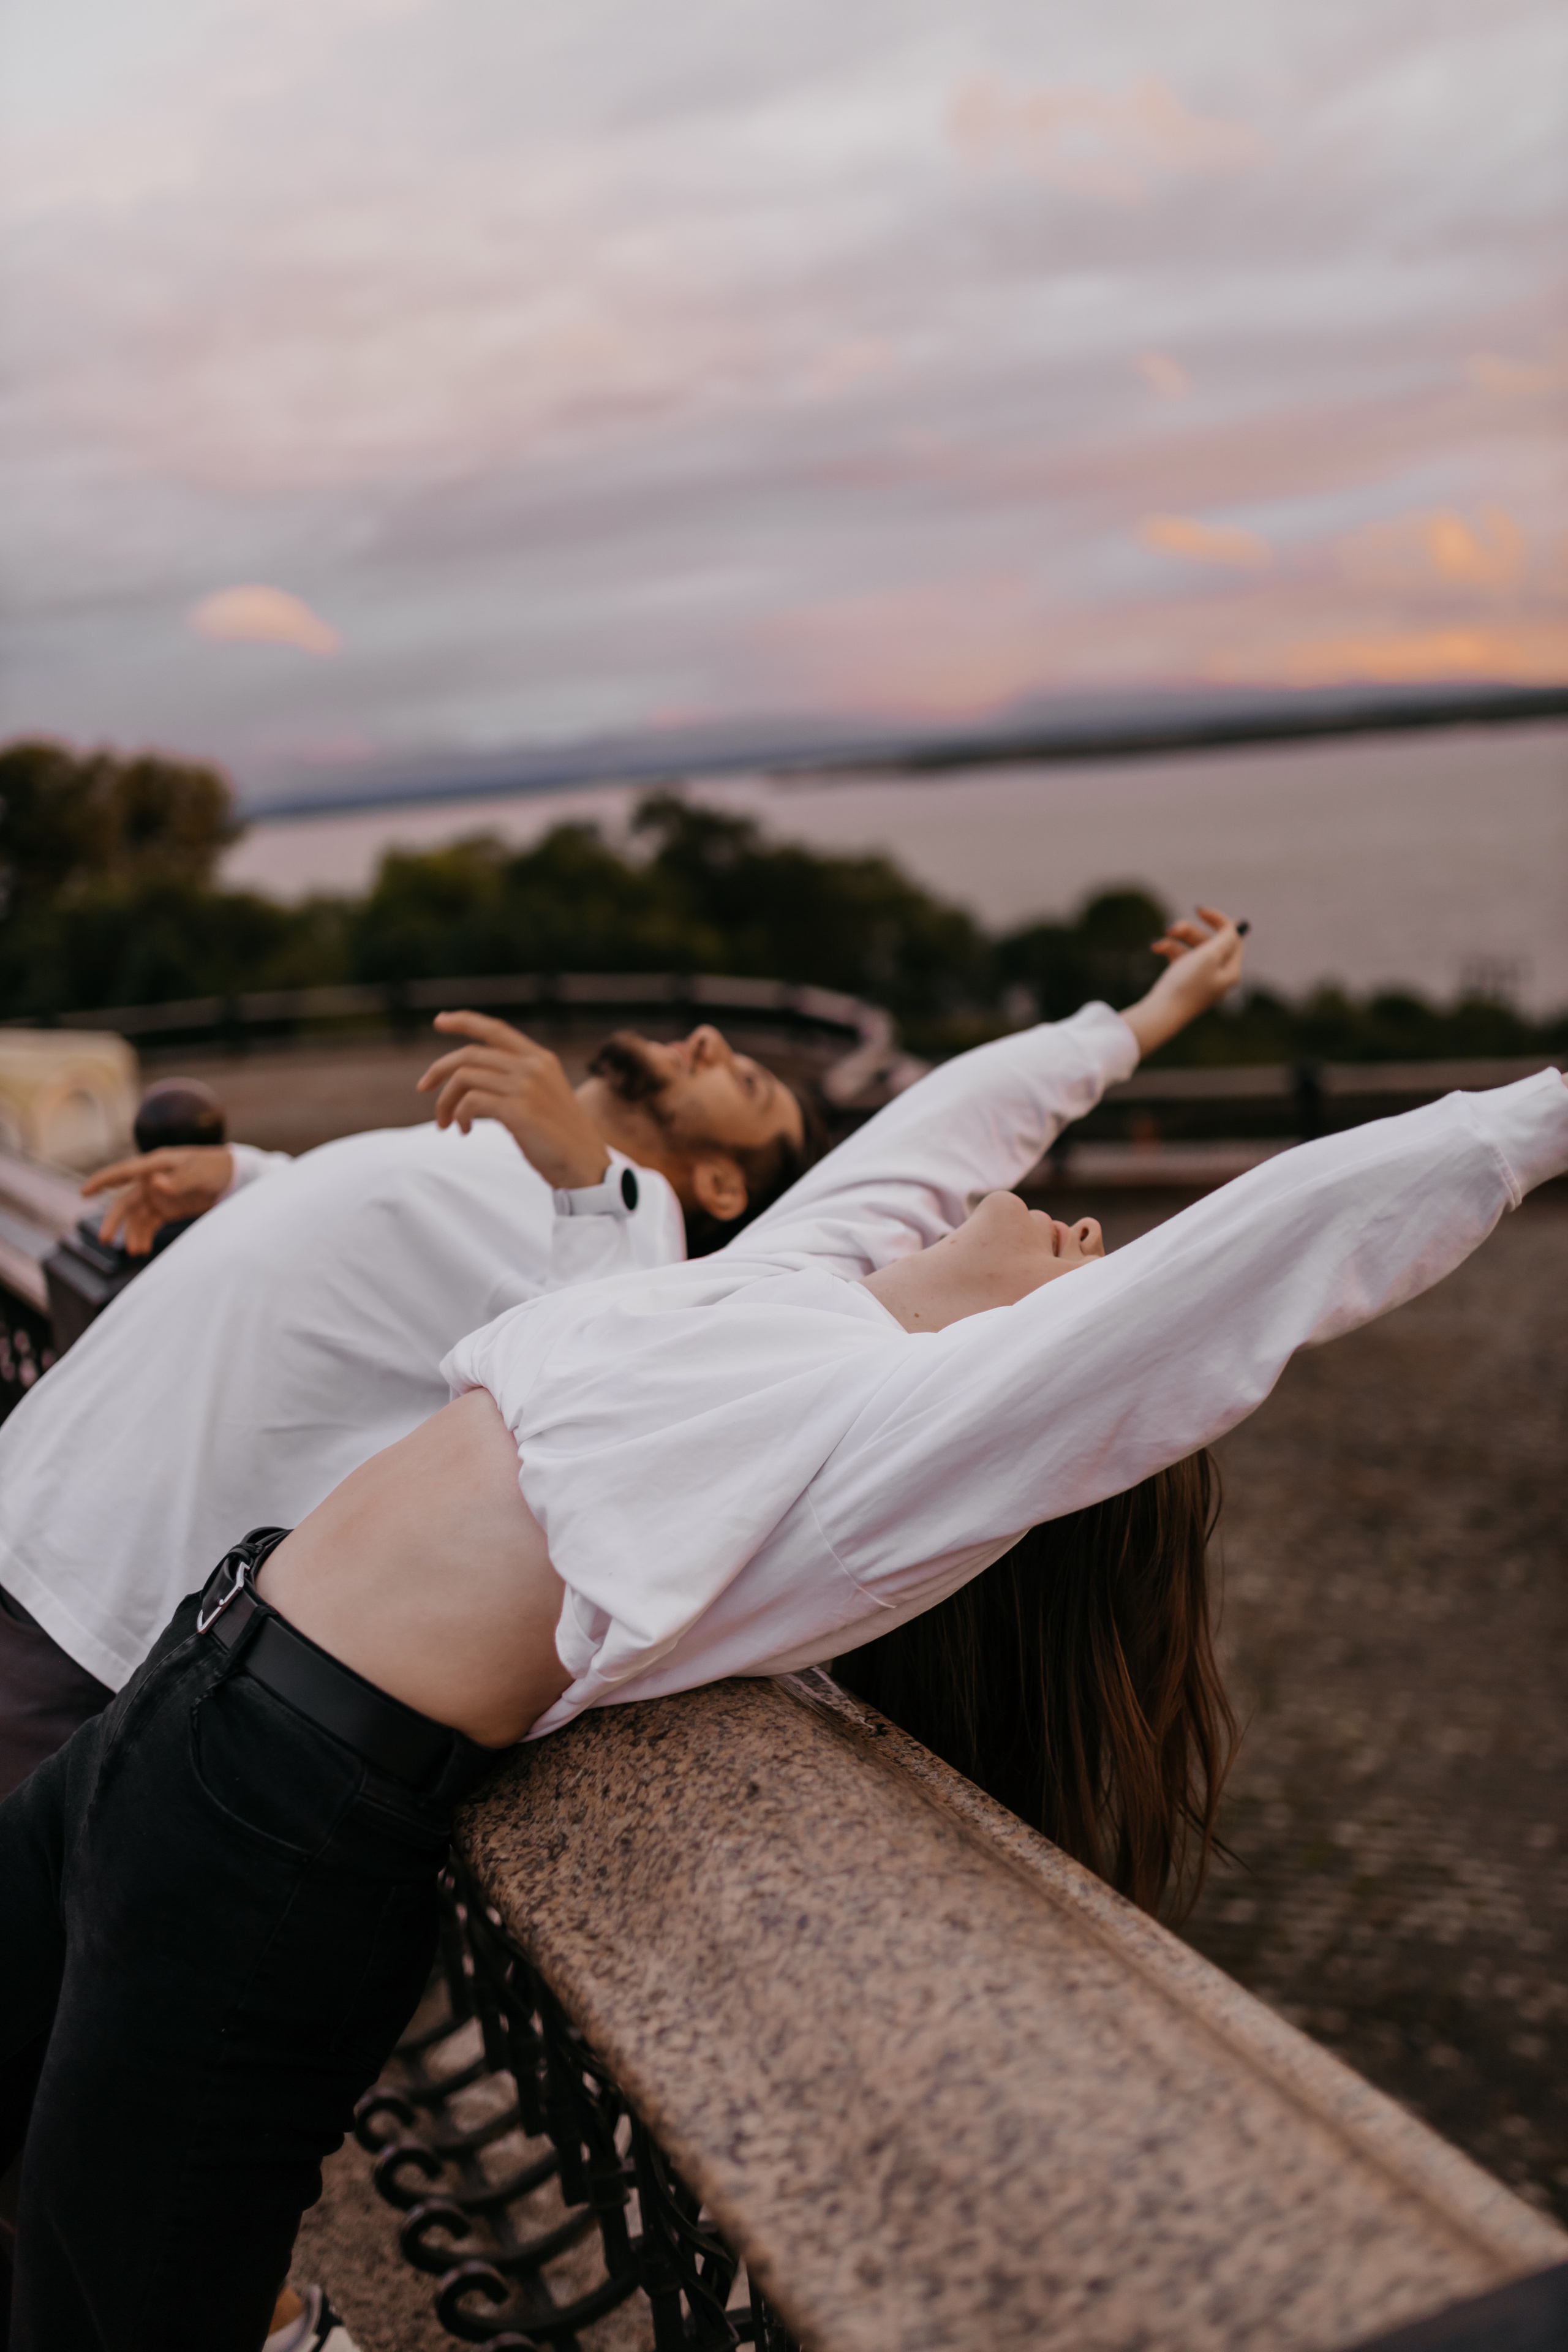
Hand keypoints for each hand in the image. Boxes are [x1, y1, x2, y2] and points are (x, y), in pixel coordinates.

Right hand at [80, 1145, 235, 1255]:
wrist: (236, 1178)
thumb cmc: (217, 1168)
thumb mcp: (201, 1172)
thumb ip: (179, 1179)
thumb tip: (155, 1183)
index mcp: (157, 1165)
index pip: (124, 1172)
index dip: (103, 1181)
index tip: (84, 1192)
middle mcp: (152, 1180)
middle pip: (126, 1201)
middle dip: (114, 1221)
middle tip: (106, 1240)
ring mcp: (159, 1195)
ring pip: (136, 1217)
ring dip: (132, 1233)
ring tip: (136, 1251)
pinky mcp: (168, 1209)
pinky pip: (149, 1224)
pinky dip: (144, 1236)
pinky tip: (143, 1250)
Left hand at [417, 1012, 612, 1190]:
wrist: (587, 1166)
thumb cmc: (561, 1138)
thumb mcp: (544, 1096)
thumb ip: (517, 1080)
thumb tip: (472, 1078)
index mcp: (541, 1059)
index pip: (495, 1029)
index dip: (465, 1021)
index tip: (439, 1020)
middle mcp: (533, 1067)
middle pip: (470, 1054)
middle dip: (439, 1070)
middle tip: (423, 1087)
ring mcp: (527, 1088)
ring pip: (464, 1078)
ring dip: (445, 1101)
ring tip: (446, 1123)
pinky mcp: (519, 1111)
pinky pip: (471, 1102)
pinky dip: (459, 1115)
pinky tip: (464, 1130)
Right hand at [1119, 906, 1246, 1060]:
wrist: (1161, 1015)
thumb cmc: (1186, 985)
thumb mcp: (1208, 956)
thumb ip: (1225, 938)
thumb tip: (1241, 925)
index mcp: (1231, 970)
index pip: (1231, 936)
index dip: (1216, 920)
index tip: (1198, 910)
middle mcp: (1219, 975)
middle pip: (1209, 941)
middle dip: (1189, 931)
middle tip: (1171, 928)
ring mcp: (1201, 980)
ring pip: (1192, 948)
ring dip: (1175, 940)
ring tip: (1160, 941)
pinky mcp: (1185, 983)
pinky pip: (1180, 959)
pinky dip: (1169, 951)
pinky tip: (1156, 948)